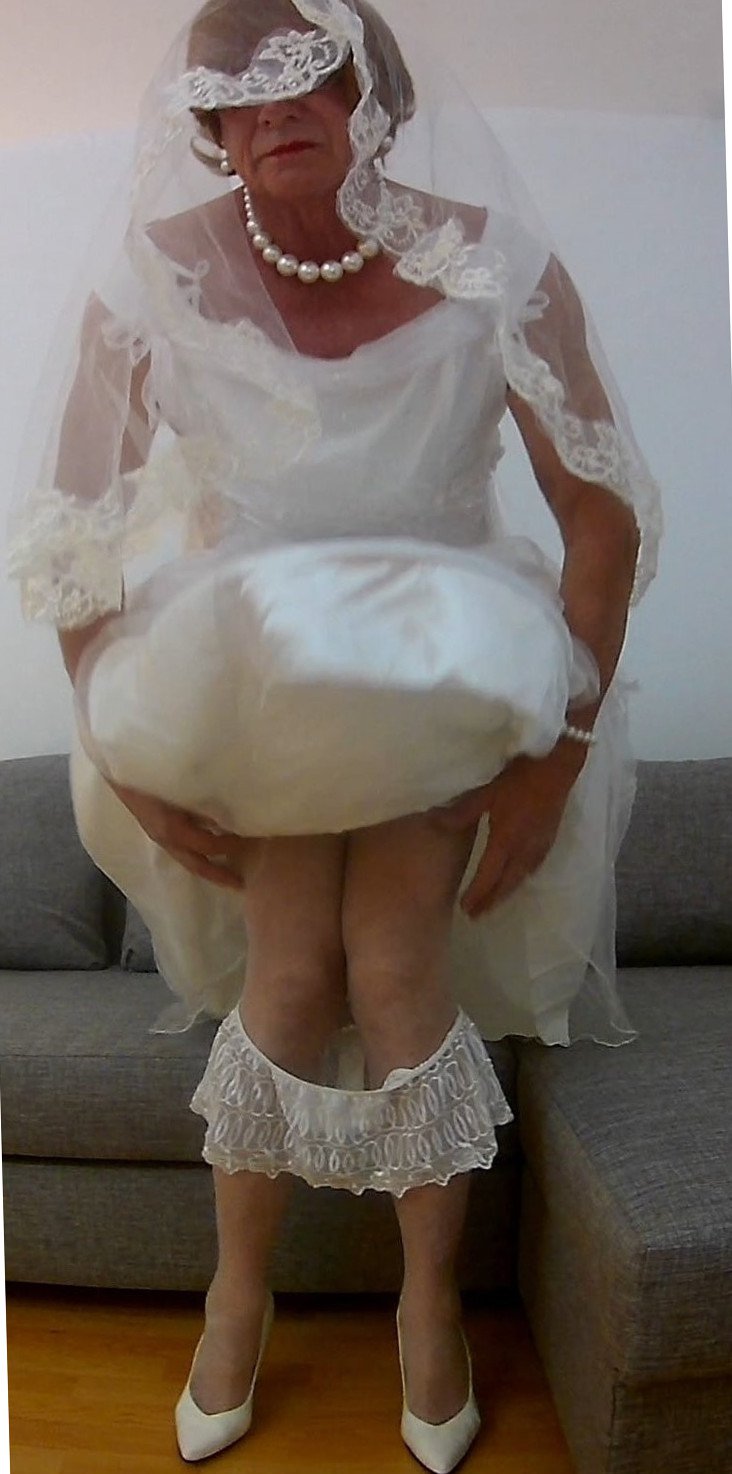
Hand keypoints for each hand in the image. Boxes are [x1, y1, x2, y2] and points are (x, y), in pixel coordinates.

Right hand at [107, 780, 248, 889]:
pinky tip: (205, 844)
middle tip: (239, 884)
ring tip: (225, 869)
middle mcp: (165, 838)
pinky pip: (179, 847)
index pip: (209, 845)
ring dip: (206, 865)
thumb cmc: (153, 772)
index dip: (230, 845)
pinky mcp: (153, 827)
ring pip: (186, 858)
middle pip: (196, 864)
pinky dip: (195, 851)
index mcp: (173, 829)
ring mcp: (157, 835)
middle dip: (218, 874)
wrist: (118, 764)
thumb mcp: (182, 788)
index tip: (250, 841)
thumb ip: (204, 804)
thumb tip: (228, 817)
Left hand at [433, 748, 581, 917]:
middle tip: (476, 916)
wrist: (557, 770)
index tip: (465, 908)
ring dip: (504, 894)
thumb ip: (463, 812)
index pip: (488, 876)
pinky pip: (530, 870)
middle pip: (505, 884)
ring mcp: (538, 848)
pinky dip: (519, 881)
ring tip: (493, 904)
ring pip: (519, 880)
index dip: (477, 894)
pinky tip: (516, 880)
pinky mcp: (548, 842)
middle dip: (490, 902)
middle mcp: (522, 851)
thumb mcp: (487, 792)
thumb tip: (435, 822)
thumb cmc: (520, 779)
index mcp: (505, 840)